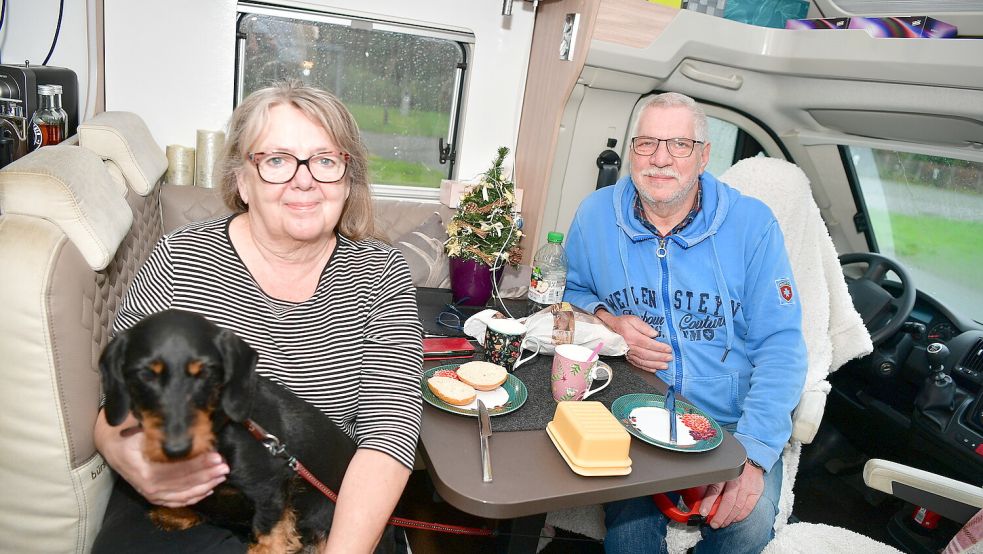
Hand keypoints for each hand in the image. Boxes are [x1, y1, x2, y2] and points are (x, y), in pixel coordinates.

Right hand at [94, 409, 228, 507]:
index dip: (197, 463)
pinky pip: (177, 500)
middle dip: (206, 474)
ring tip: (221, 475)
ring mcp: (150, 493)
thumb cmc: (126, 432)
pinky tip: (209, 489)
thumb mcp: (138, 425)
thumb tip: (185, 422)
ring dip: (205, 485)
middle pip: (182, 483)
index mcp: (142, 468)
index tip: (216, 455)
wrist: (110, 445)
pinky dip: (194, 496)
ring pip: (182, 494)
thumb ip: (160, 428)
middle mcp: (146, 485)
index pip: (176, 469)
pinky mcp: (154, 496)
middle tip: (224, 465)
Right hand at [595, 309, 672, 371]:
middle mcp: (630, 347)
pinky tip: (654, 369)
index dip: (659, 347)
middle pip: (647, 354)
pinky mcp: (627, 357)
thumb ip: (644, 326)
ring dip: (655, 364)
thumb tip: (655, 334)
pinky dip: (646, 368)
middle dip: (660, 357)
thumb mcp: (632, 319)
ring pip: (643, 361)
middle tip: (669, 358)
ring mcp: (628, 353)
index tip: (668, 349)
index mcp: (632, 336)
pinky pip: (637, 364)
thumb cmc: (621, 323)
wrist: (608, 330)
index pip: (648, 343)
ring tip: (665, 366)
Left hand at [699, 461, 764, 528]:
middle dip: (719, 515)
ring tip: (722, 524)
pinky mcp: (756, 492)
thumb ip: (711, 481)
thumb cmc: (733, 467)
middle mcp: (736, 480)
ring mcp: (747, 487)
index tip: (703, 512)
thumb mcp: (720, 470)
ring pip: (737, 507)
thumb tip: (699, 495)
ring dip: (728, 518)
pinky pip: (748, 508)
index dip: (708, 503)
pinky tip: (733, 519)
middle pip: (727, 502)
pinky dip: (740, 516)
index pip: (714, 490)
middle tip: (713, 523)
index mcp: (724, 474)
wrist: (752, 460)